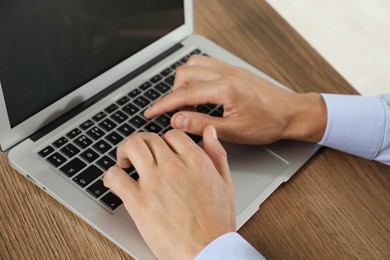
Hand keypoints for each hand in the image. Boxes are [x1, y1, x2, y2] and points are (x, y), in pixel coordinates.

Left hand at [103, 126, 235, 258]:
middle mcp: (173, 165)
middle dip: (142, 143)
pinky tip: (115, 181)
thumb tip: (210, 132)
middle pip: (149, 138)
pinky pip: (115, 176)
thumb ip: (217, 154)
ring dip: (124, 150)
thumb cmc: (216, 222)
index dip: (163, 141)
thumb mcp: (225, 183)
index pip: (172, 134)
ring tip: (124, 161)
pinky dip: (111, 175)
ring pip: (131, 147)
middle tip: (138, 154)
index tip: (160, 150)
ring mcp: (155, 181)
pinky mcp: (138, 200)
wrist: (207, 250)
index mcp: (195, 160)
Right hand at [145, 55, 326, 143]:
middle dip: (174, 94)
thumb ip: (202, 125)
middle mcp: (225, 73)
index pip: (184, 94)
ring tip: (189, 103)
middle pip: (184, 75)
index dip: (163, 105)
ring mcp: (229, 69)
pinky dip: (195, 76)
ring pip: (193, 65)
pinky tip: (201, 92)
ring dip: (184, 83)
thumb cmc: (268, 123)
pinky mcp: (233, 69)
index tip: (150, 113)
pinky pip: (205, 64)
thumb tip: (177, 119)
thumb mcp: (233, 131)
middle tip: (179, 114)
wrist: (291, 112)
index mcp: (225, 89)